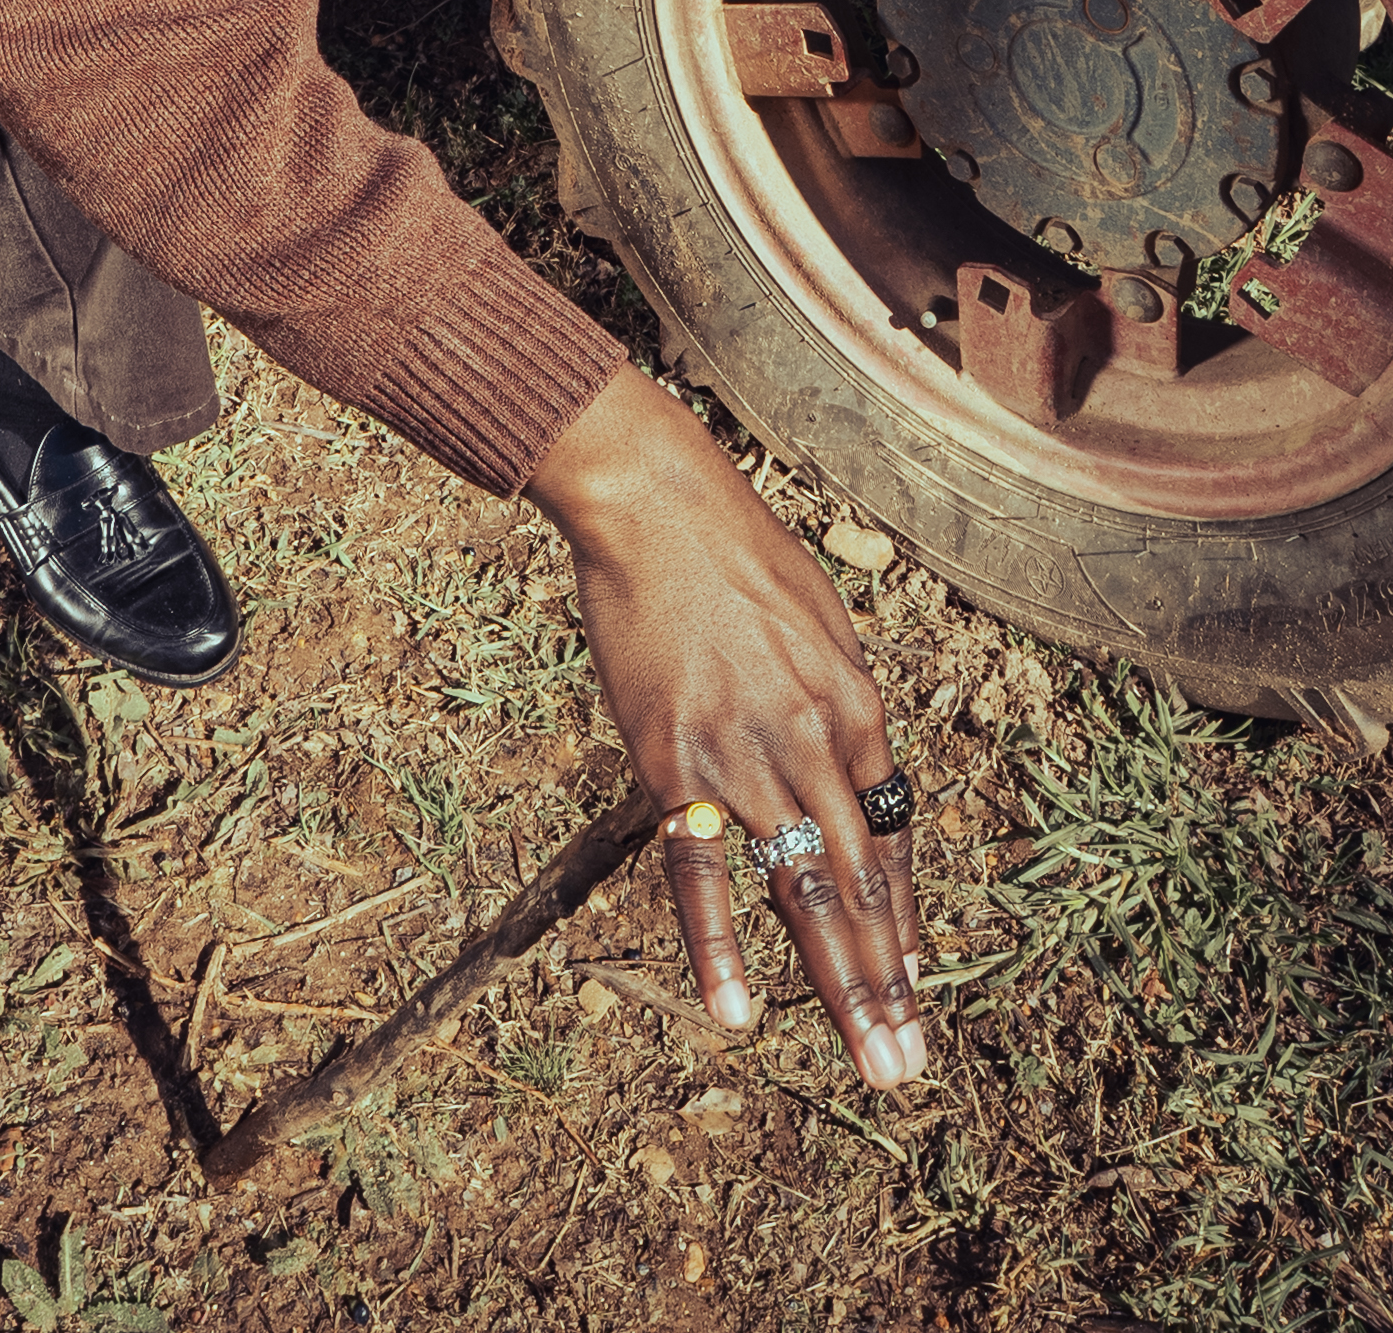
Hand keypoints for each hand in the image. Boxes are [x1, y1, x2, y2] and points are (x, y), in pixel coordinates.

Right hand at [527, 367, 923, 1090]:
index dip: (903, 918)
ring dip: (843, 987)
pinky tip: (736, 1013)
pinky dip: (719, 948)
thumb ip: (832, 701)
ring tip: (875, 1060)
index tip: (914, 981)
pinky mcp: (675, 764)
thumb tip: (842, 762)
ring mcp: (746, 759)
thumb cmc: (733, 551)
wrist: (656, 507)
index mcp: (857, 707)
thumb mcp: (816, 621)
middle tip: (909, 1064)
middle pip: (863, 885)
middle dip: (890, 983)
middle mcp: (816, 744)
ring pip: (805, 894)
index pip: (891, 840)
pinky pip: (702, 873)